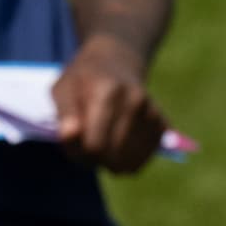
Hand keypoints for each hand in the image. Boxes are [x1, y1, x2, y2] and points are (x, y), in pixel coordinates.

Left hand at [55, 35, 165, 175]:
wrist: (116, 61)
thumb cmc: (83, 79)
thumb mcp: (62, 88)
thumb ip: (63, 113)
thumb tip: (70, 135)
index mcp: (108, 91)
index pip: (95, 145)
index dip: (78, 152)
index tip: (73, 143)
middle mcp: (136, 102)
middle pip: (113, 158)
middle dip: (93, 159)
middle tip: (84, 144)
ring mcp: (153, 114)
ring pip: (129, 164)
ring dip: (110, 162)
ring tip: (100, 143)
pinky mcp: (163, 124)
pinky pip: (142, 161)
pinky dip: (127, 160)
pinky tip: (117, 143)